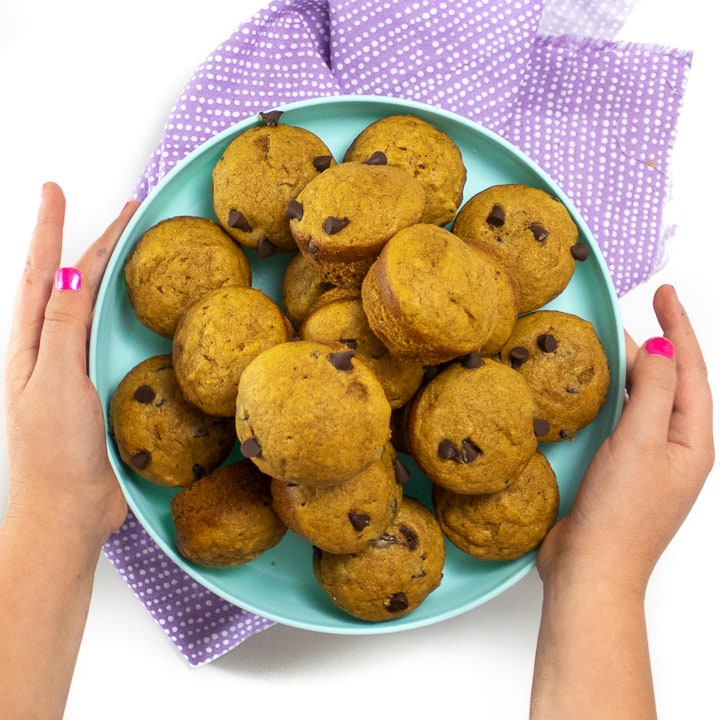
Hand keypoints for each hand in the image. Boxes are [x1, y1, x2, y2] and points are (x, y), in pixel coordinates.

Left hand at [3, 182, 138, 548]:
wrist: (70, 510)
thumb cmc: (53, 452)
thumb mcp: (55, 382)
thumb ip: (63, 327)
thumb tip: (73, 272)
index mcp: (32, 344)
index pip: (44, 273)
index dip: (50, 230)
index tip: (57, 192)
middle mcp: (55, 349)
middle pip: (75, 282)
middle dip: (94, 242)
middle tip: (126, 212)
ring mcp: (81, 368)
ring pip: (99, 308)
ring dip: (115, 274)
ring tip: (137, 247)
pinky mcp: (107, 388)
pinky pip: (119, 340)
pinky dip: (131, 314)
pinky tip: (146, 310)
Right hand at [537, 284, 714, 591]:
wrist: (592, 569)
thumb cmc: (620, 514)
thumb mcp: (642, 443)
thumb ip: (654, 392)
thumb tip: (661, 350)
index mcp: (692, 441)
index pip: (691, 371)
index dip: (679, 328)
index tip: (664, 294)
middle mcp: (676, 448)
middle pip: (672, 382)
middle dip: (658, 344)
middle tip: (636, 312)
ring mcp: (648, 460)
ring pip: (647, 400)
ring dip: (635, 368)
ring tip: (615, 343)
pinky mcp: (621, 470)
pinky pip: (624, 419)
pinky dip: (614, 395)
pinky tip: (596, 389)